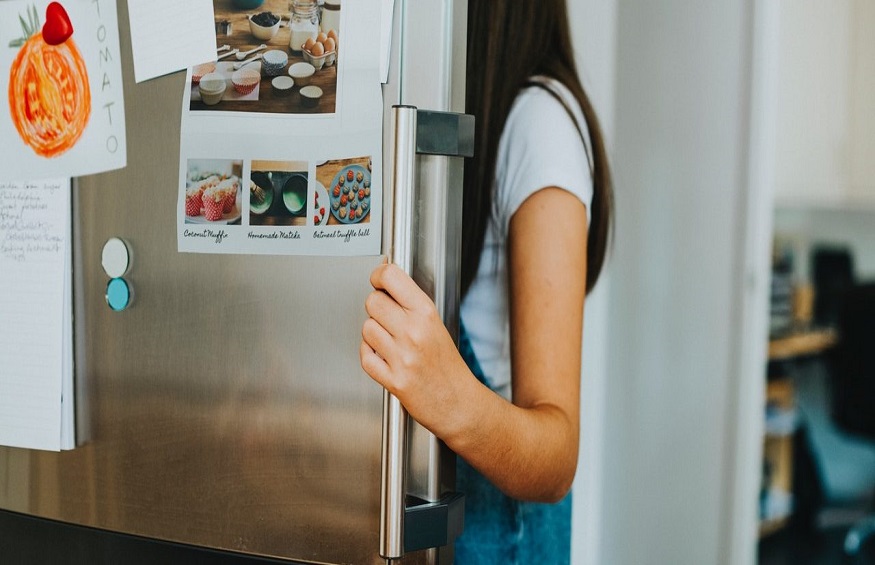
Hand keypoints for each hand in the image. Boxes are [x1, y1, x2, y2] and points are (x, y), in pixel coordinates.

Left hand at [360, 263, 472, 439]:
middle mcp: (413, 332)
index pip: (391, 278)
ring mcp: (402, 356)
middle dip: (376, 307)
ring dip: (373, 333)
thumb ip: (411, 305)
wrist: (459, 403)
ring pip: (366, 328)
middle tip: (387, 316)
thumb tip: (385, 285)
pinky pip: (365, 356)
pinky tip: (383, 355)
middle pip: (372, 301)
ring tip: (389, 340)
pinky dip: (370, 354)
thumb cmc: (449, 366)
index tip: (378, 280)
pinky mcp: (393, 379)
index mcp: (426, 314)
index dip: (379, 275)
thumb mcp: (436, 325)